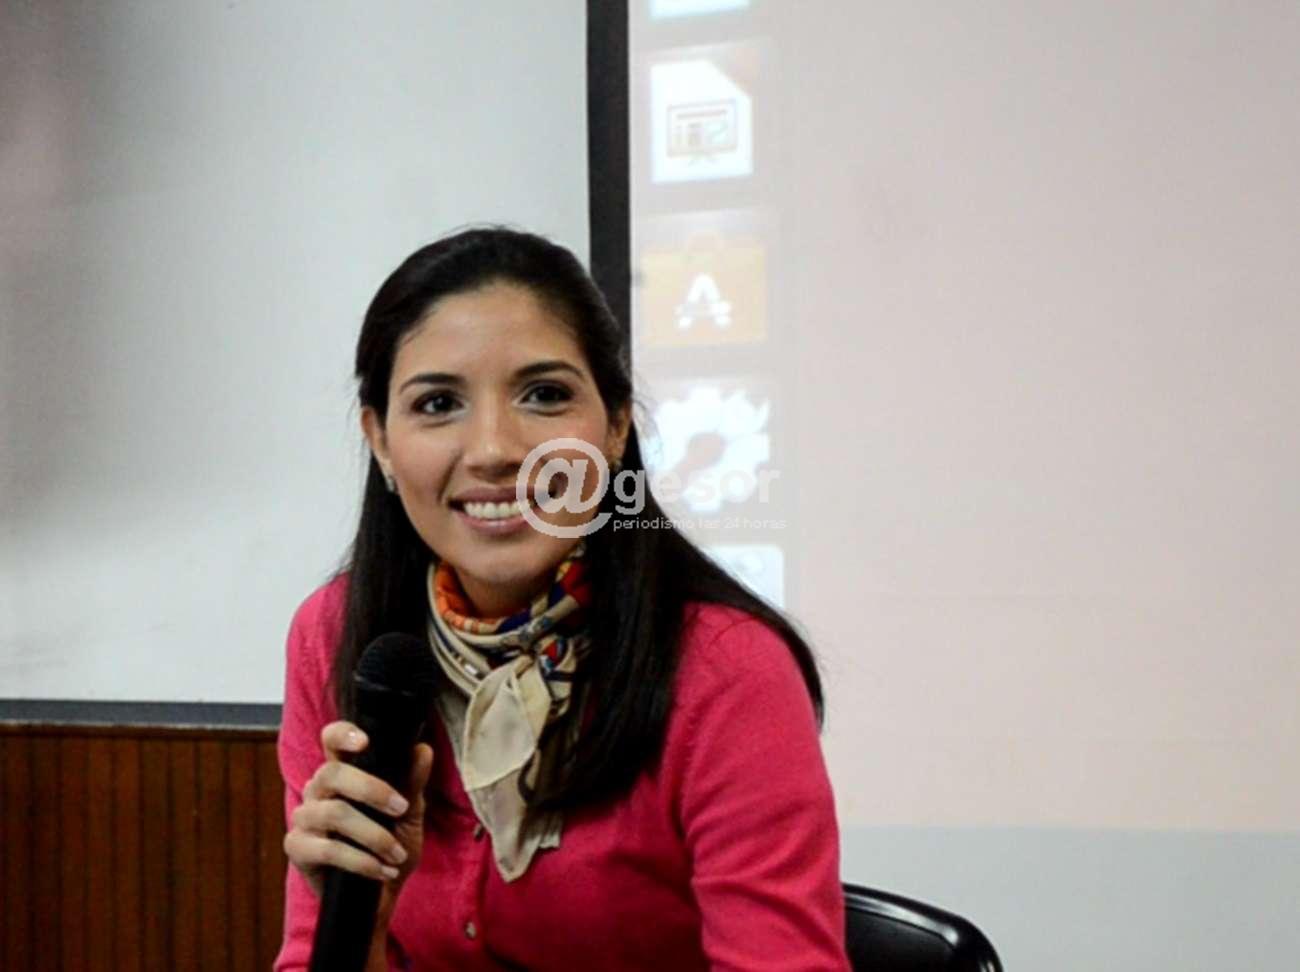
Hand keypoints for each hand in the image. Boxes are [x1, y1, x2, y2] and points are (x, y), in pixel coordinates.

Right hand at [283, 719, 434, 913]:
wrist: (381, 895)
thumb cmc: (392, 846)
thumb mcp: (409, 814)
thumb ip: (412, 783)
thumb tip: (423, 750)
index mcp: (342, 773)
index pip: (331, 741)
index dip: (342, 734)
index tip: (364, 741)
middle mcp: (317, 790)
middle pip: (332, 774)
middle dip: (372, 790)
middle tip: (401, 809)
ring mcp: (303, 819)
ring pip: (334, 813)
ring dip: (374, 835)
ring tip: (397, 854)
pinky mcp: (297, 849)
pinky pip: (327, 849)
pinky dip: (362, 861)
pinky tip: (382, 870)